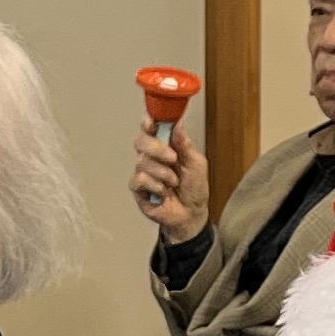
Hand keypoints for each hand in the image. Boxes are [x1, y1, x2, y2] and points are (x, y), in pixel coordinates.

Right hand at [130, 126, 210, 242]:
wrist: (191, 215)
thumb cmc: (194, 188)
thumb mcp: (196, 164)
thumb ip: (185, 145)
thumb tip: (178, 124)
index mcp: (165, 146)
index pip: (152, 128)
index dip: (148, 122)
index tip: (150, 120)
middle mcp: (151, 156)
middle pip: (141, 141)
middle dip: (157, 148)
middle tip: (173, 158)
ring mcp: (143, 171)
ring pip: (142, 161)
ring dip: (163, 173)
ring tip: (174, 182)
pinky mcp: (138, 188)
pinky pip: (140, 179)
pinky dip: (155, 185)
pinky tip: (163, 192)